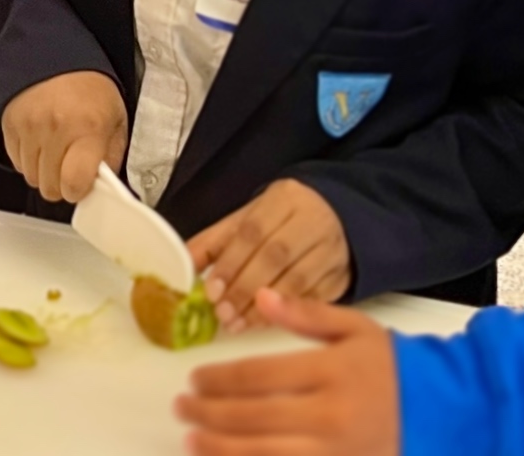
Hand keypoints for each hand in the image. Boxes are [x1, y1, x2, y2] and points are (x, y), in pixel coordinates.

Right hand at [1, 70, 126, 202]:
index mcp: (87, 128)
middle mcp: (55, 128)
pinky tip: (42, 142)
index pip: (74, 183)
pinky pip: (16, 162)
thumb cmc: (90, 88)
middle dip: (62, 183)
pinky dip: (29, 159)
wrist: (57, 55)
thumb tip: (103, 188)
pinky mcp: (9, 124)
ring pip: (31, 177)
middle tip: (72, 166)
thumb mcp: (116, 121)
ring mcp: (29, 126)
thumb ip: (111, 158)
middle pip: (50, 187)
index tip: (83, 184)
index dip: (79, 191)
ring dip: (44, 172)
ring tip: (57, 150)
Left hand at [176, 289, 399, 455]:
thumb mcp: (356, 329)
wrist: (445, 412)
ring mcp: (336, 453)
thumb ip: (306, 314)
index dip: (218, 379)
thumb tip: (262, 297)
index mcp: (331, 372)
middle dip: (208, 413)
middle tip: (182, 407)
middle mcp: (330, 416)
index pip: (258, 376)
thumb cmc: (395, 369)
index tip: (195, 379)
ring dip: (220, 449)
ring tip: (192, 440)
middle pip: (252, 416)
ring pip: (263, 454)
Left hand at [187, 179, 353, 332]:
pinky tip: (264, 323)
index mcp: (285, 199)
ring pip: (297, 281)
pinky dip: (287, 314)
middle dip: (244, 288)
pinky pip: (314, 299)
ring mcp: (332, 249)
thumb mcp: (248, 219)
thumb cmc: (282, 221)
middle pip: (276, 256)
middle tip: (222, 313)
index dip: (230, 262)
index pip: (253, 231)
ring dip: (264, 307)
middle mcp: (313, 221)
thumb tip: (181, 268)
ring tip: (237, 323)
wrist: (336, 219)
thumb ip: (215, 242)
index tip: (212, 289)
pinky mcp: (342, 276)